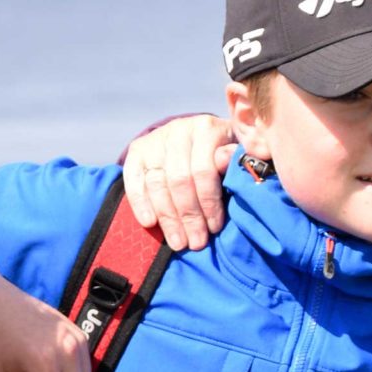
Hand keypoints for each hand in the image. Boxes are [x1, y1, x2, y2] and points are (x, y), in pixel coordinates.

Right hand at [121, 114, 235, 251]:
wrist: (198, 137)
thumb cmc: (224, 153)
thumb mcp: (237, 155)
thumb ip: (234, 161)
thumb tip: (226, 160)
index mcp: (207, 129)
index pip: (204, 171)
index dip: (209, 203)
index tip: (214, 229)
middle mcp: (179, 130)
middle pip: (179, 180)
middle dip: (188, 216)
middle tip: (195, 243)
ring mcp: (156, 139)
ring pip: (157, 183)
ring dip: (168, 218)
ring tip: (178, 242)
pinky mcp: (138, 149)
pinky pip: (134, 179)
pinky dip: (140, 203)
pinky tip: (149, 224)